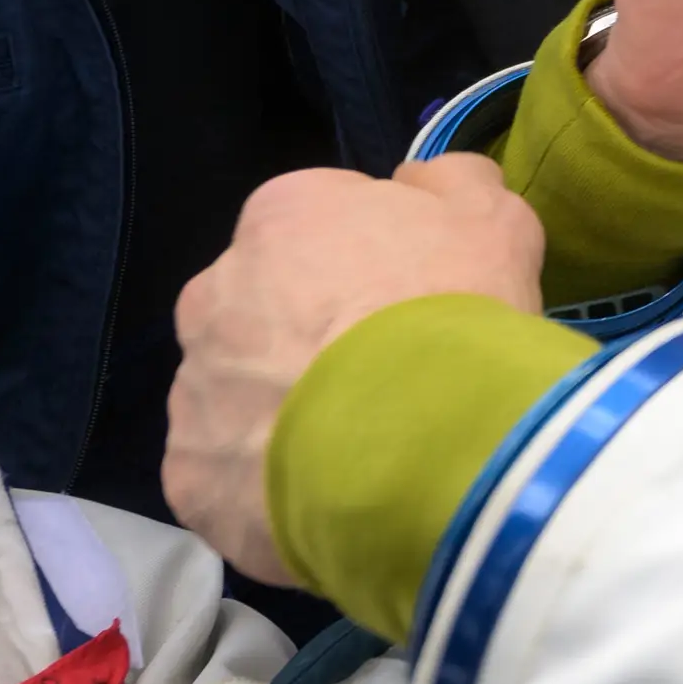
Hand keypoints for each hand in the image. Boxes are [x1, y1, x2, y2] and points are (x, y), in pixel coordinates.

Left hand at [161, 155, 545, 579]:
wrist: (421, 445)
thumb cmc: (455, 316)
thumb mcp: (494, 221)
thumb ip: (451, 183)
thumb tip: (416, 182)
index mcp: (280, 217)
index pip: (315, 230)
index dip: (367, 271)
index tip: (407, 309)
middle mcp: (214, 291)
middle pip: (263, 311)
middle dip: (308, 339)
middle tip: (380, 384)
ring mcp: (193, 387)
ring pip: (237, 396)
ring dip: (282, 414)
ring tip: (354, 454)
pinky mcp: (187, 475)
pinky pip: (225, 476)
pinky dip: (264, 490)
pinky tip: (322, 501)